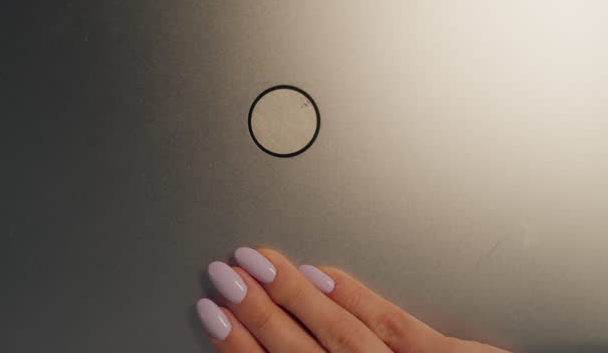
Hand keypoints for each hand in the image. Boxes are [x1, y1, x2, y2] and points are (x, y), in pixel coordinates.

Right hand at [196, 248, 508, 352]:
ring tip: (256, 263)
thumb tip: (291, 347)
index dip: (240, 346)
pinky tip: (324, 274)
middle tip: (223, 275)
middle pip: (301, 350)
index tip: (213, 315)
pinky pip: (395, 326)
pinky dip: (355, 297)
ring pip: (340, 333)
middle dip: (256, 311)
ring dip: (291, 296)